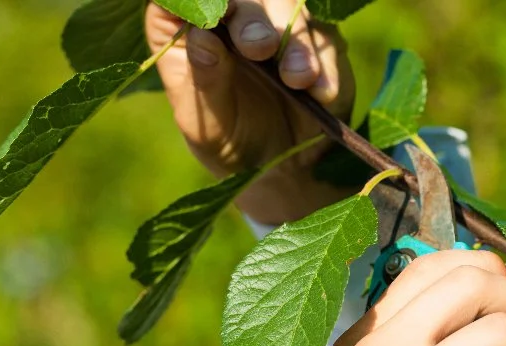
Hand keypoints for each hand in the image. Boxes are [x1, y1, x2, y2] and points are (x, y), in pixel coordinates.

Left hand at [146, 0, 356, 224]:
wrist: (285, 168)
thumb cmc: (230, 142)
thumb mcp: (207, 125)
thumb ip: (205, 82)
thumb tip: (202, 37)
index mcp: (183, 32)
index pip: (181, 0)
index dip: (200, 2)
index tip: (216, 15)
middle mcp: (228, 17)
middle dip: (252, 17)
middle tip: (260, 48)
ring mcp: (275, 21)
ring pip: (286, 4)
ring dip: (293, 39)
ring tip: (297, 79)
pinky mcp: (315, 37)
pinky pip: (324, 33)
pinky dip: (324, 60)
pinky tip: (321, 92)